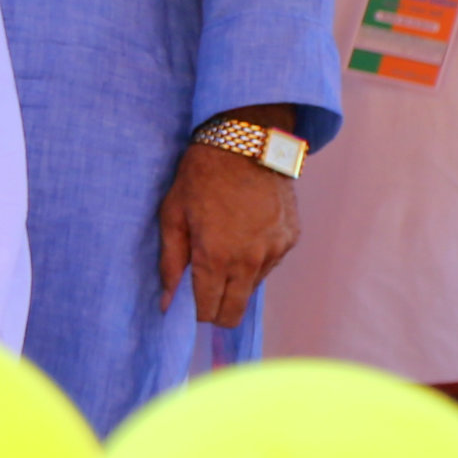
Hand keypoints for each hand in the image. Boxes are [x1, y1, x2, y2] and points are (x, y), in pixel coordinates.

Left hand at [157, 123, 298, 327]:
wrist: (246, 144)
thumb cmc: (200, 178)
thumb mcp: (172, 216)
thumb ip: (170, 263)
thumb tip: (167, 302)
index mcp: (216, 258)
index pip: (209, 310)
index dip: (196, 311)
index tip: (189, 299)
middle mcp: (250, 262)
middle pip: (234, 312)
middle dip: (217, 308)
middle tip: (205, 287)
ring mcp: (275, 251)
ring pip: (252, 288)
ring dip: (237, 280)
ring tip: (223, 246)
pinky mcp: (291, 239)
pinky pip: (270, 264)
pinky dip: (255, 259)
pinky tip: (244, 233)